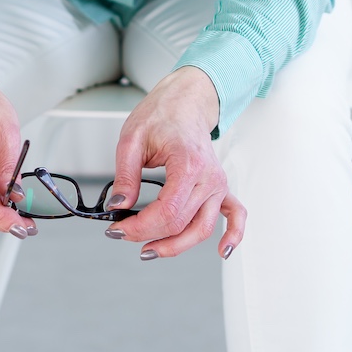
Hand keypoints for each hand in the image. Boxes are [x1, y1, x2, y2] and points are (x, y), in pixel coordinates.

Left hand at [106, 67, 245, 259]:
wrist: (186, 100)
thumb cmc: (161, 114)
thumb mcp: (132, 138)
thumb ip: (126, 174)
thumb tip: (118, 205)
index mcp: (188, 163)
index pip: (167, 211)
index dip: (140, 227)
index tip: (116, 229)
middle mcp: (209, 177)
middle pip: (182, 223)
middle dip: (148, 235)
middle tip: (121, 234)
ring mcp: (218, 183)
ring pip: (202, 228)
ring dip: (177, 246)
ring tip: (150, 250)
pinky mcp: (221, 187)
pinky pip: (235, 214)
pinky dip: (233, 235)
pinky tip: (223, 251)